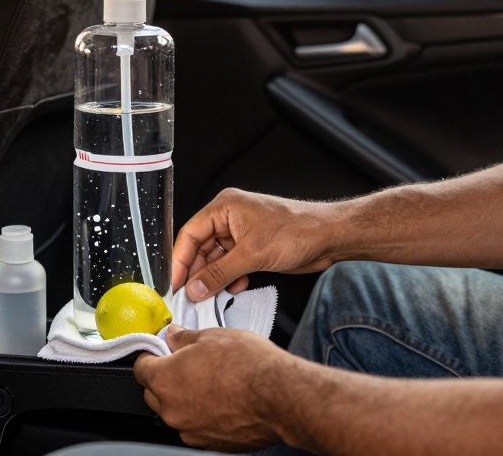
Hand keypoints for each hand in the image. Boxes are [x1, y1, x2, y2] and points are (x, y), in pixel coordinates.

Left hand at [134, 326, 291, 450]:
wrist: (280, 396)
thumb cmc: (250, 366)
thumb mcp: (213, 336)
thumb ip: (185, 338)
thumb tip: (174, 336)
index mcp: (166, 379)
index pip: (140, 367)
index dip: (150, 355)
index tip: (160, 351)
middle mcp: (172, 410)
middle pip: (153, 393)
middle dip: (164, 378)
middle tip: (187, 364)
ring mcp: (190, 430)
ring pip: (175, 412)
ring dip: (183, 398)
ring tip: (210, 382)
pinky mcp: (208, 444)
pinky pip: (194, 426)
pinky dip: (201, 415)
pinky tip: (221, 400)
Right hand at [173, 188, 343, 300]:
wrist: (328, 236)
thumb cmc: (297, 230)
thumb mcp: (252, 255)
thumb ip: (220, 273)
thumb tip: (195, 288)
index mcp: (224, 207)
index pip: (190, 234)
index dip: (180, 260)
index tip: (174, 283)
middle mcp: (229, 218)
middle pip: (200, 248)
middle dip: (197, 272)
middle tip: (190, 296)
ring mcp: (241, 233)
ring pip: (216, 259)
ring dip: (214, 278)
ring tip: (210, 296)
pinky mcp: (252, 247)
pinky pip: (231, 265)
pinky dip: (230, 277)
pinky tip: (234, 287)